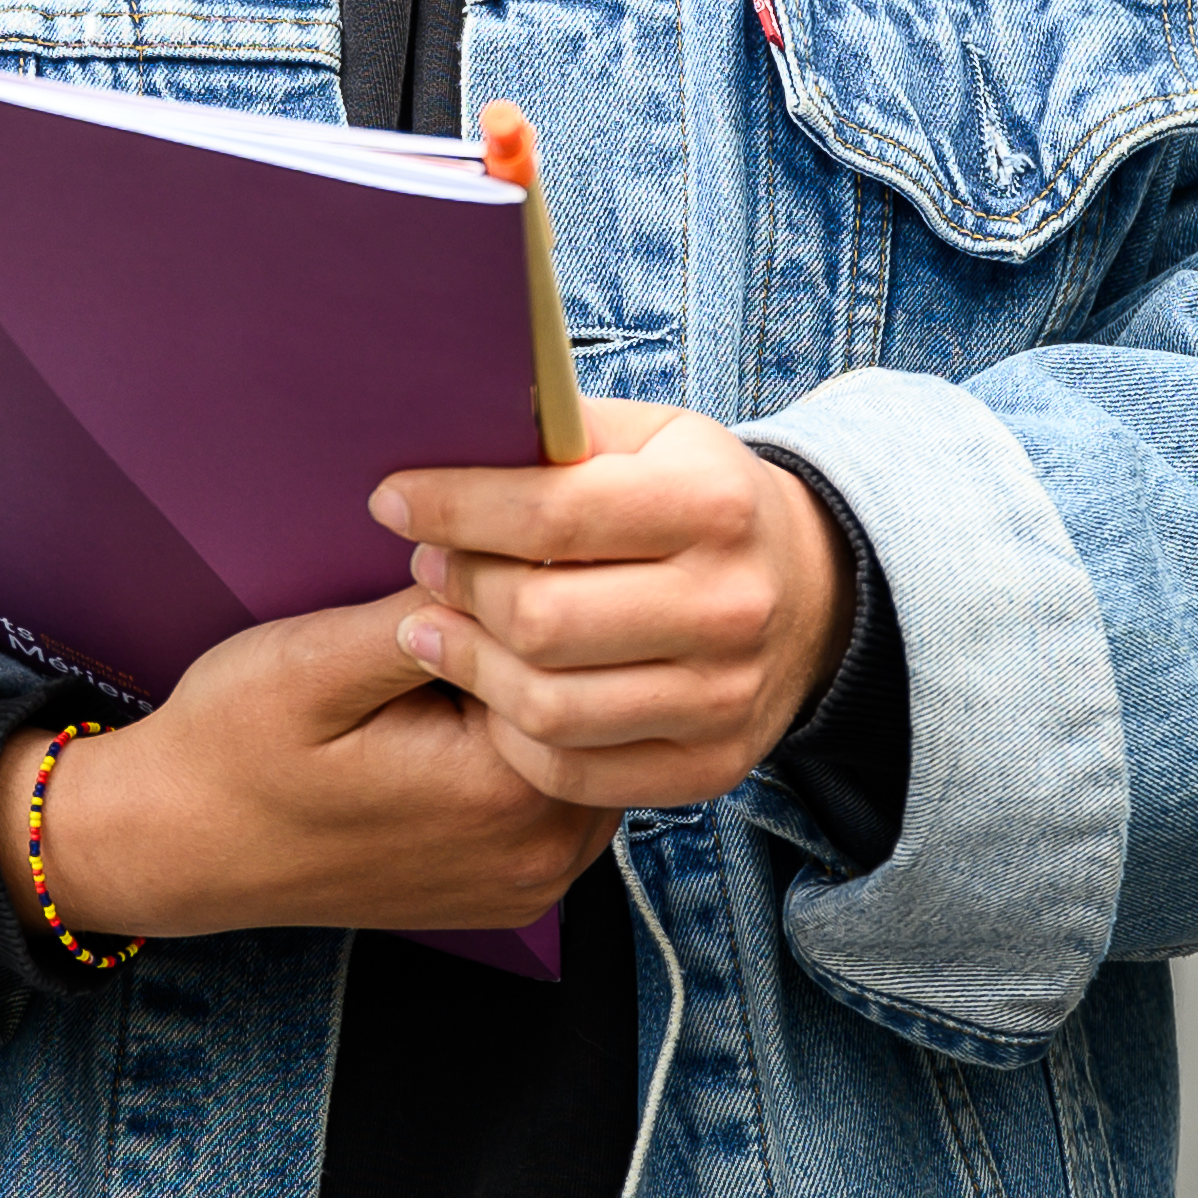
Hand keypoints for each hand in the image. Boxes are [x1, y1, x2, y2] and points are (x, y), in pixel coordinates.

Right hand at [0, 602, 606, 944]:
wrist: (181, 845)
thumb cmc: (233, 748)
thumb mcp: (313, 662)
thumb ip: (420, 621)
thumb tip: (502, 559)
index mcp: (502, 793)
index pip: (581, 660)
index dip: (540, 591)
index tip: (485, 551)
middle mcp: (539, 854)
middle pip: (600, 711)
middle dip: (553, 643)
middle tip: (479, 585)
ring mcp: (530, 882)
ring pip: (592, 752)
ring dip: (549, 694)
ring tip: (472, 642)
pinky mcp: (512, 891)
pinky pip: (562, 798)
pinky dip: (533, 748)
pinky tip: (470, 707)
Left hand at [371, 399, 847, 814]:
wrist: (805, 592)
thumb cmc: (694, 500)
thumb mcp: (651, 438)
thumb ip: (563, 434)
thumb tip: (451, 425)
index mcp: (712, 505)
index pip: (551, 516)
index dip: (453, 509)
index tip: (391, 500)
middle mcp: (730, 606)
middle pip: (542, 620)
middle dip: (460, 590)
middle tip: (424, 569)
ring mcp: (725, 697)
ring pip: (549, 707)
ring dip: (468, 667)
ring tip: (430, 631)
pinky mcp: (711, 766)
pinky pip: (574, 771)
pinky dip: (511, 737)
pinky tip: (488, 693)